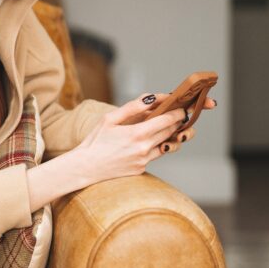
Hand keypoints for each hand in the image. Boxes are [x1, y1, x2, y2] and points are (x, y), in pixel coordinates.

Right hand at [70, 92, 215, 182]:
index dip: (178, 113)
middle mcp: (144, 148)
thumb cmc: (94, 141)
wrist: (85, 168)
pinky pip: (155, 155)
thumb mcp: (109, 119)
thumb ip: (132, 108)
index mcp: (137, 133)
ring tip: (170, 127)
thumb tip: (150, 98)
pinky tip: (149, 141)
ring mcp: (144, 160)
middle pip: (170, 132)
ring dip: (170, 135)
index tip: (183, 107)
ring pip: (166, 145)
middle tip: (181, 114)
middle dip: (178, 122)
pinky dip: (156, 146)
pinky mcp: (141, 169)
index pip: (167, 120)